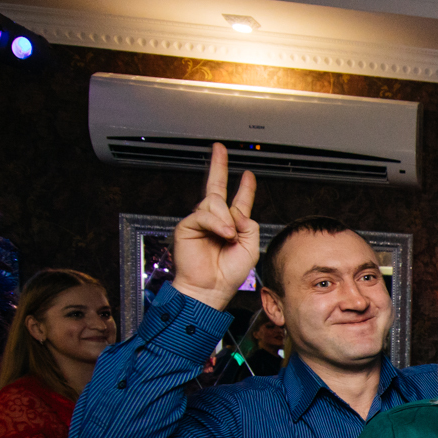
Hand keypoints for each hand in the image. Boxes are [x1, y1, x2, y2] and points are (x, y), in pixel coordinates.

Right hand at [173, 144, 259, 311]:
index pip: (238, 201)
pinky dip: (216, 223)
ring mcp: (200, 221)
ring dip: (226, 218)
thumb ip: (248, 224)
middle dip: (218, 166)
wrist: (210, 288)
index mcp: (232, 225)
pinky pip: (204, 214)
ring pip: (215, 202)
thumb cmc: (228, 273)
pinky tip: (223, 234)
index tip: (248, 174)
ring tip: (229, 236)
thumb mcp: (250, 246)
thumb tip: (234, 211)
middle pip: (216, 187)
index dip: (244, 187)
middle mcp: (215, 220)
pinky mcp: (187, 225)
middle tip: (219, 148)